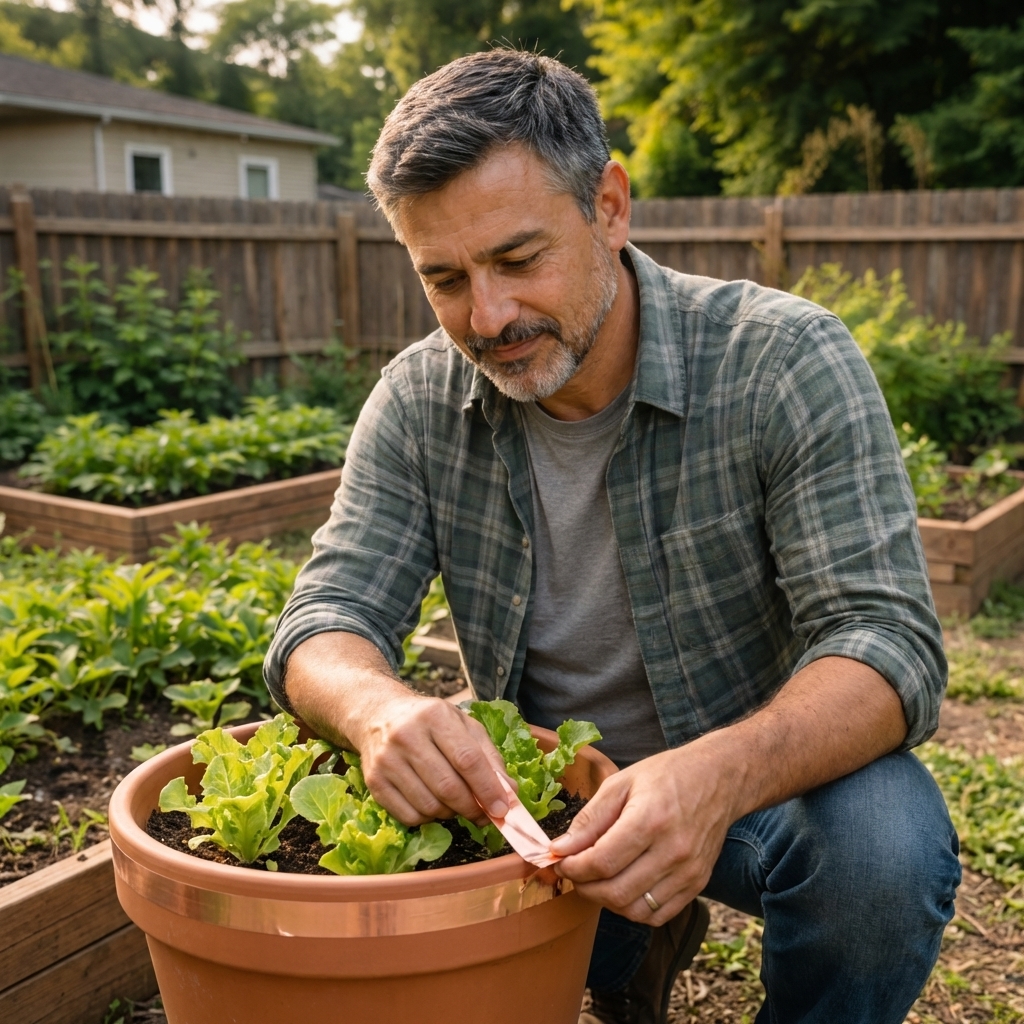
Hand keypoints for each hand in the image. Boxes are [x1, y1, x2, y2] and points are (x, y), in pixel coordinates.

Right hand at [350, 689, 511, 826]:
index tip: (502, 809)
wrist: (378, 715)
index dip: (488, 788)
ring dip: (450, 814)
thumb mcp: (463, 726)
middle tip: (483, 814)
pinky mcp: (374, 781)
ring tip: (455, 803)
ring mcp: (387, 759)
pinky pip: (409, 816)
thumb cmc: (429, 722)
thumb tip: (509, 793)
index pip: (467, 759)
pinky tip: (433, 803)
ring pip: (429, 806)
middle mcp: (407, 735)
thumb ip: (489, 757)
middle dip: (472, 808)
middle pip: (448, 786)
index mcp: (435, 715)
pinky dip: (428, 818)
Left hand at [549, 739, 739, 925]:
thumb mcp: (620, 783)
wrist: (719, 778)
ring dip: (607, 901)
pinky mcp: (698, 884)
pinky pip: (658, 915)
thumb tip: (560, 849)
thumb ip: (589, 819)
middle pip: (615, 892)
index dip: (573, 868)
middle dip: (584, 887)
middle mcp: (673, 851)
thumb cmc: (666, 775)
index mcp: (650, 820)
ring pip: (635, 910)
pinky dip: (634, 909)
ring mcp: (689, 872)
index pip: (601, 862)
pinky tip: (624, 886)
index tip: (560, 861)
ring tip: (597, 880)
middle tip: (574, 872)